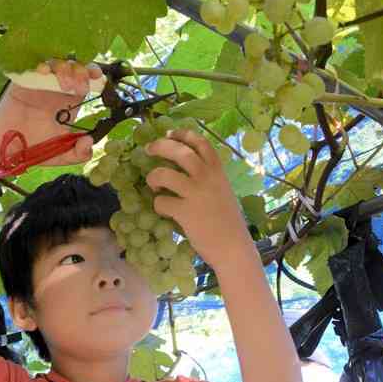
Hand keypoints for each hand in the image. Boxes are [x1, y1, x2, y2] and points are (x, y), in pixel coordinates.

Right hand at [0, 59, 102, 165]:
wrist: (9, 151)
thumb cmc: (35, 150)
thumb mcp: (63, 156)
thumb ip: (80, 154)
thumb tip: (89, 141)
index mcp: (70, 102)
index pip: (87, 80)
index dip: (94, 75)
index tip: (99, 81)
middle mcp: (57, 89)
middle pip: (75, 66)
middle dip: (82, 72)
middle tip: (81, 88)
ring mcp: (40, 84)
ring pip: (56, 62)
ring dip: (65, 68)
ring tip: (66, 86)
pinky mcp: (22, 83)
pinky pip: (32, 65)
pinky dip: (41, 64)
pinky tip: (45, 72)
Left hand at [144, 130, 249, 267]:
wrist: (233, 247)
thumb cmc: (228, 222)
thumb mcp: (223, 192)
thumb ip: (209, 179)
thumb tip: (186, 170)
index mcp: (218, 171)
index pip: (200, 143)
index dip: (182, 135)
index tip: (170, 134)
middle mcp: (207, 178)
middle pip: (179, 151)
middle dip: (160, 146)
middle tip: (149, 149)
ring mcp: (195, 194)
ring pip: (164, 174)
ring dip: (153, 177)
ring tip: (154, 185)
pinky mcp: (185, 213)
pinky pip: (161, 202)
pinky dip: (158, 205)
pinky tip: (164, 210)